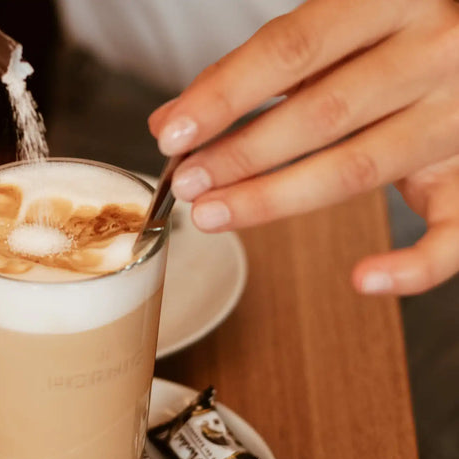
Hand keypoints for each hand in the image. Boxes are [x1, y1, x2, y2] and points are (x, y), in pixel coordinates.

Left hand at [149, 0, 458, 294]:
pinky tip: (362, 279)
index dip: (224, 95)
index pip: (292, 49)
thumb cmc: (398, 39)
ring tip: (217, 214)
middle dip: (241, 155)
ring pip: (360, 167)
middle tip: (189, 186)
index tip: (172, 134)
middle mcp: (435, 52)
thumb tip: (172, 120)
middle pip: (322, 114)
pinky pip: (453, 234)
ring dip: (276, 199)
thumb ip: (258, 72)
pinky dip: (412, 266)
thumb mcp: (334, 34)